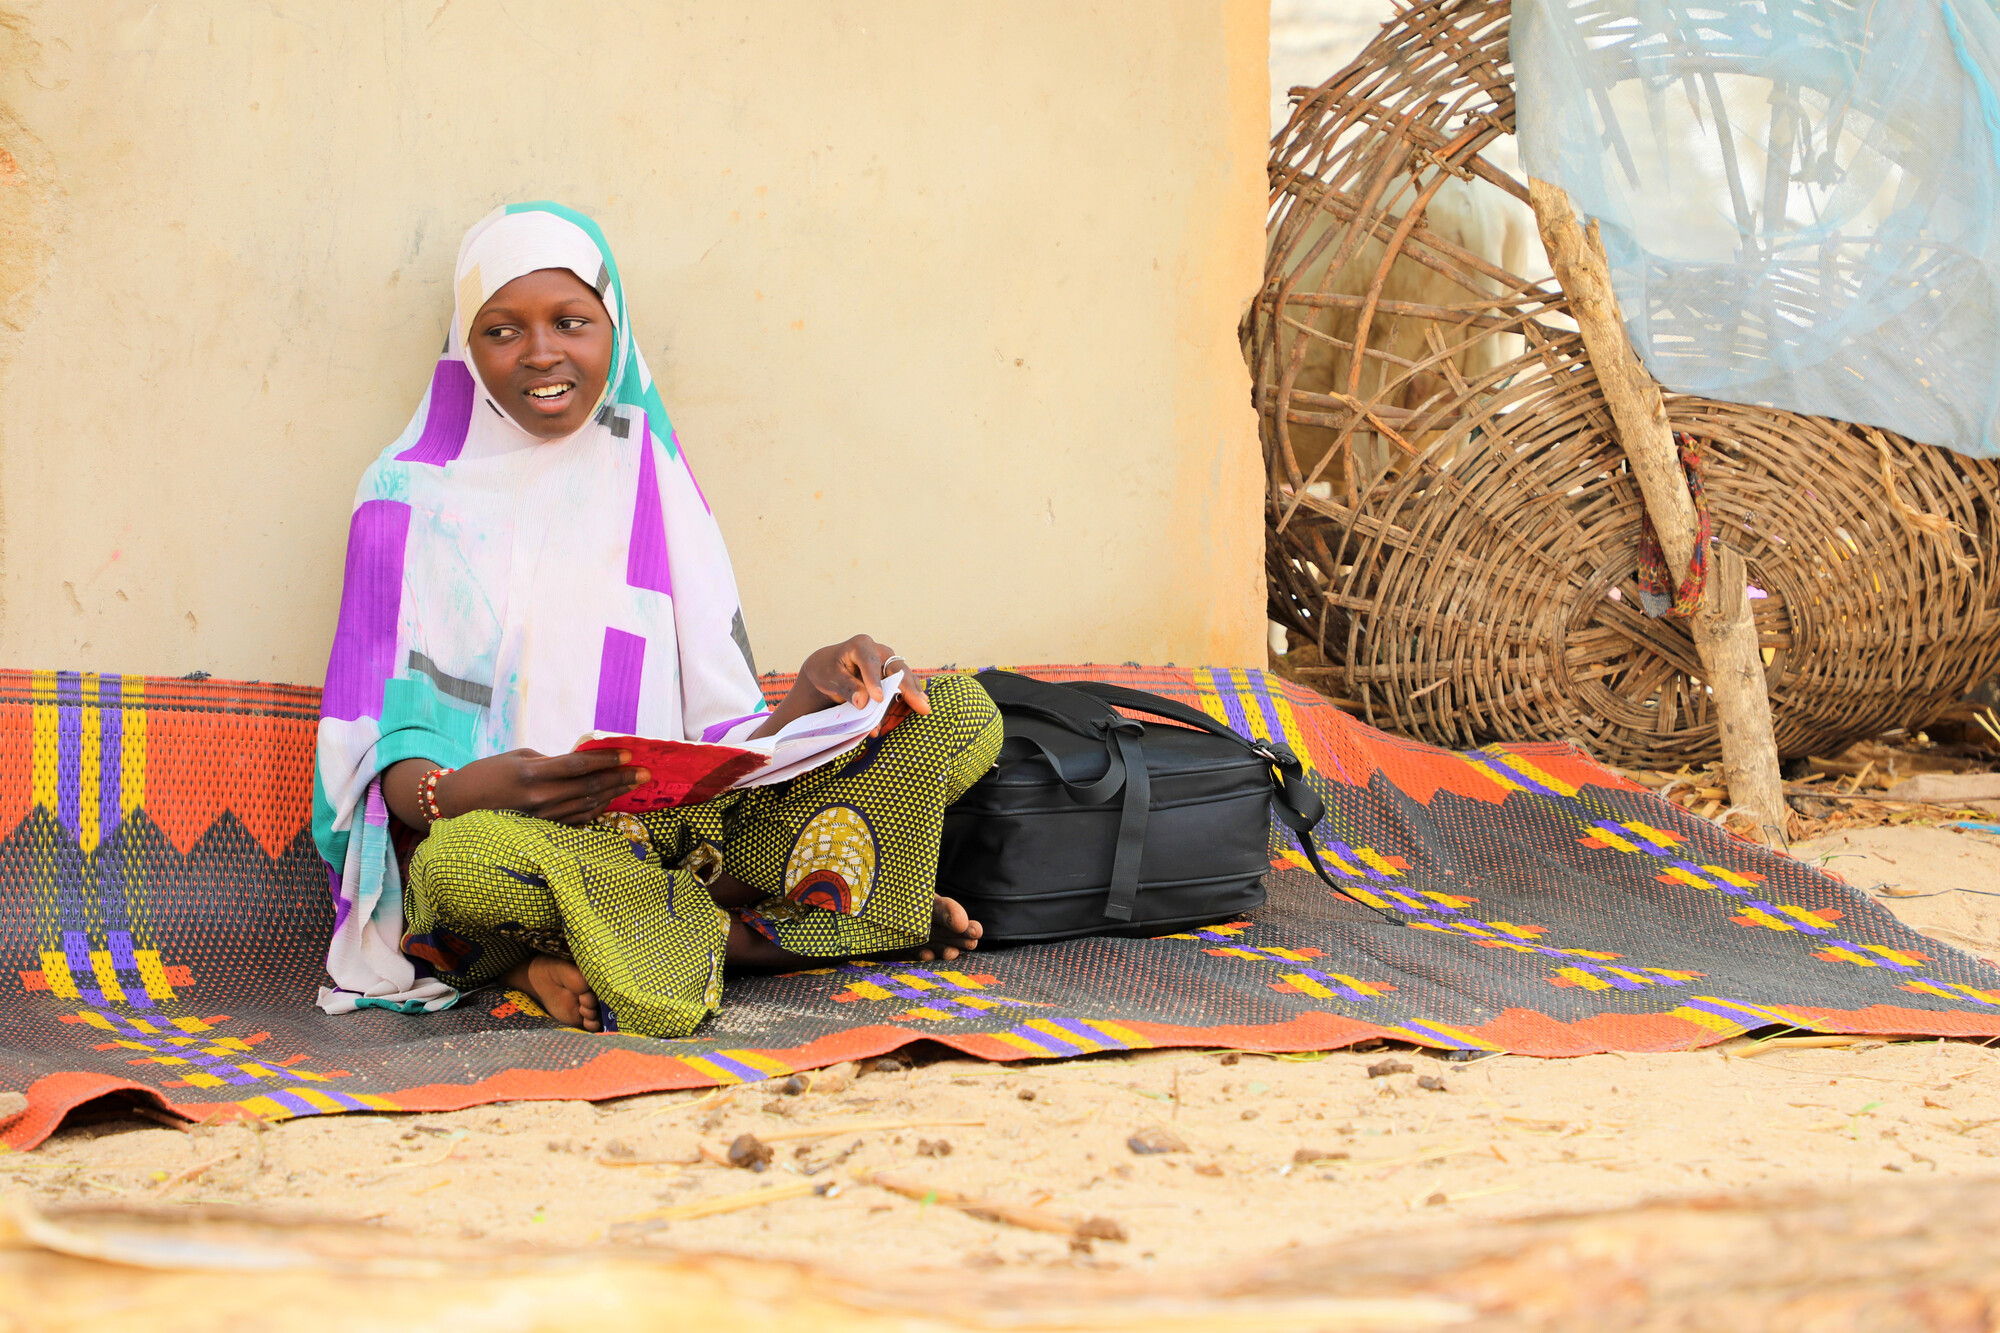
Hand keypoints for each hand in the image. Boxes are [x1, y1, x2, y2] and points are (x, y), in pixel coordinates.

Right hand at [434, 748, 648, 825]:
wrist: (456, 806)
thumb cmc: (486, 774)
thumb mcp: (518, 757)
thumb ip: (551, 761)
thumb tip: (582, 762)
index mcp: (532, 772)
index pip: (579, 765)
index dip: (608, 759)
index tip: (630, 752)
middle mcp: (539, 798)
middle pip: (590, 787)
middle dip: (621, 779)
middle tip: (646, 773)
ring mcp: (541, 818)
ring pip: (587, 805)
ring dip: (614, 794)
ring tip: (634, 784)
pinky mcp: (541, 830)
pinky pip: (576, 820)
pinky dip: (597, 809)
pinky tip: (611, 800)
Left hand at [791, 634, 929, 715]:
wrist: (830, 667)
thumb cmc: (828, 670)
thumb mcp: (830, 678)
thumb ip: (846, 688)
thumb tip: (863, 702)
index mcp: (861, 645)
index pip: (869, 662)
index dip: (874, 680)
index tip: (878, 699)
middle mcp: (879, 651)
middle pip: (896, 668)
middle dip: (908, 687)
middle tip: (919, 704)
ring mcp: (889, 662)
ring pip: (904, 676)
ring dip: (914, 692)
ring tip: (924, 707)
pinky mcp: (892, 674)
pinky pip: (903, 684)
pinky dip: (910, 696)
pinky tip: (920, 706)